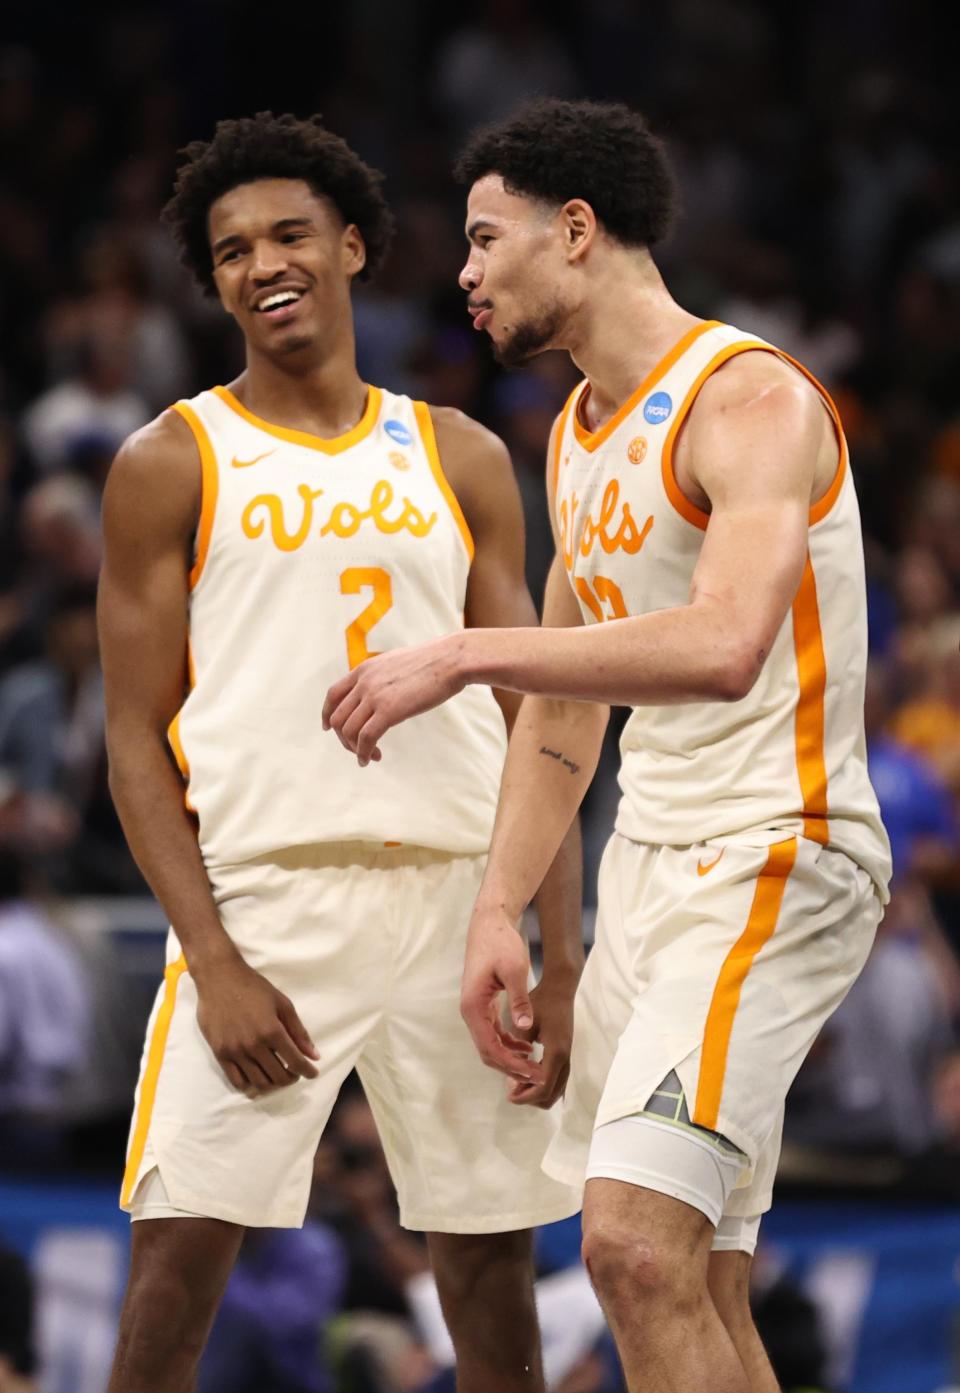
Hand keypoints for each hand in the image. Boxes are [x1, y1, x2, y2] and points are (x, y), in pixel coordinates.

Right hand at [194, 954, 319, 1095]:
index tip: (312, 1073)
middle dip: (291, 1078)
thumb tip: (314, 1055)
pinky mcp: (219, 1053)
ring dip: (272, 1084)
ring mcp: (235, 1051)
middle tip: (294, 1072)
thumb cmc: (253, 987)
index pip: (295, 1061)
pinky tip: (256, 1076)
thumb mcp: (282, 1004)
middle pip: (278, 1077)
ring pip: (258, 1083)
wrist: (219, 978)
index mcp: (272, 1031)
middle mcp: (254, 1045)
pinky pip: (237, 1081)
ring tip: (276, 1075)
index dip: (307, 1071)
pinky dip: (250, 1084)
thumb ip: (298, 1031)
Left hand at [322, 634, 466, 765]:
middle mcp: (364, 682)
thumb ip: (383, 676)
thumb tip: (384, 689)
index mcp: (364, 669)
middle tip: (357, 749)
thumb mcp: (397, 663)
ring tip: (368, 757)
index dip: (327, 714)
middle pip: (337, 717)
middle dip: (343, 738)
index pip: (333, 694)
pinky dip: (363, 753)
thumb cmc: (433, 662)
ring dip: (354, 748)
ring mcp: (374, 696)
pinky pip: (366, 738)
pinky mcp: (389, 710)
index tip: (328, 728)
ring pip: (348, 730)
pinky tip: (370, 759)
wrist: (451, 660)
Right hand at [460, 903, 544, 1087]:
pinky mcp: (482, 1005)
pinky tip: (527, 1047)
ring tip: (534, 1067)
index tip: (533, 1073)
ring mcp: (474, 1010)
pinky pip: (492, 1033)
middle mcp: (470, 1012)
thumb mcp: (514, 970)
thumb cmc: (501, 943)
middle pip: (488, 1053)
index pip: (490, 1048)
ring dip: (510, 1058)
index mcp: (473, 1007)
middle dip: (511, 1068)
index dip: (512, 1064)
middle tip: (537, 1076)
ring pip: (489, 1045)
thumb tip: (524, 1028)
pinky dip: (508, 1044)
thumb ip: (519, 1000)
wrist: (489, 924)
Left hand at [506, 972, 574, 1108]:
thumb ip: (520, 1050)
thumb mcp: (526, 1024)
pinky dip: (543, 1084)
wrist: (560, 988)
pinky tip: (526, 1073)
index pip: (543, 1087)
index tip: (508, 1095)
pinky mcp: (565, 1053)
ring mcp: (567, 1056)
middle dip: (530, 1098)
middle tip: (511, 1091)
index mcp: (556, 1052)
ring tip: (516, 1084)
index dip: (525, 1096)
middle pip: (551, 1095)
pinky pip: (557, 1079)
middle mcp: (565, 1058)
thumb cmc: (542, 1001)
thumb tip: (511, 1075)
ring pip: (556, 1090)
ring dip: (537, 1092)